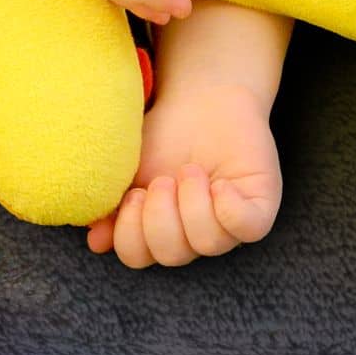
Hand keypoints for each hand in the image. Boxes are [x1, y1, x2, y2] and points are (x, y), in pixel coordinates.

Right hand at [86, 82, 282, 267]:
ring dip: (192, 205)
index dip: (130, 231)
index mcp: (159, 229)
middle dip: (160, 216)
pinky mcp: (258, 205)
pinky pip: (248, 229)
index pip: (138, 256)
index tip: (134, 193)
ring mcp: (228, 223)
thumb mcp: (128, 166)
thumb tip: (97, 241)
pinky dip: (230, 209)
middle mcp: (194, 234)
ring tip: (191, 171)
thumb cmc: (165, 134)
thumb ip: (112, 203)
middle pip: (172, 255)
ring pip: (208, 243)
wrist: (205, 98)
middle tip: (164, 179)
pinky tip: (220, 184)